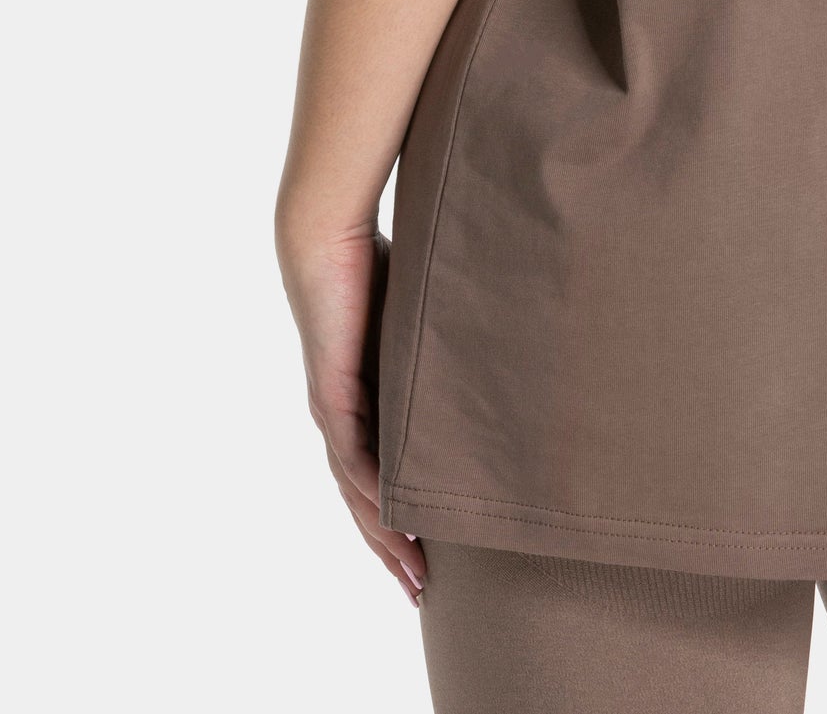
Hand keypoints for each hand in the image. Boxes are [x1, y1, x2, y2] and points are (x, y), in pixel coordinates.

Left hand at [277, 220, 426, 605]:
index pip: (382, 476)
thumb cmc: (377, 261)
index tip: (429, 557)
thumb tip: (500, 343)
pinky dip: (370, 488)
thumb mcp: (422, 317)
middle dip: (391, 548)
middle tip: (420, 592)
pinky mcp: (331, 390)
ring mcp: (334, 408)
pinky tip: (391, 516)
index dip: (402, 518)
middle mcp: (343, 416)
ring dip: (383, 534)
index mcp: (363, 402)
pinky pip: (351, 452)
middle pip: (364, 501)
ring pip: (356, 490)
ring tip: (412, 572)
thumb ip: (446, 342)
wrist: (326, 233)